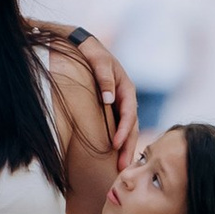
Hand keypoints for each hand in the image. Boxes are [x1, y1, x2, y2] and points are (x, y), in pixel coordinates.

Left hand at [71, 29, 137, 156]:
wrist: (83, 45)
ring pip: (127, 130)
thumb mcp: (98, 60)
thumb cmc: (91, 51)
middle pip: (131, 126)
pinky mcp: (110, 109)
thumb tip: (108, 99)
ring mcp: (119, 105)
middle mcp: (125, 98)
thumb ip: (104, 78)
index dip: (124, 130)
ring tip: (120, 168)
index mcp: (127, 88)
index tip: (115, 145)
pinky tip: (113, 156)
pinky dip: (118, 142)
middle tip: (122, 167)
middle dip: (128, 147)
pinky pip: (117, 127)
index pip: (129, 114)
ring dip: (125, 148)